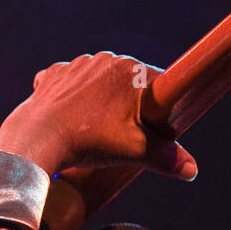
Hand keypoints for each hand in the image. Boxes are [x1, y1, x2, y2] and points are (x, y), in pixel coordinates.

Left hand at [0, 52, 196, 180]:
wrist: (38, 138)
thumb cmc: (89, 141)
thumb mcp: (134, 151)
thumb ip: (165, 158)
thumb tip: (192, 170)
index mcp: (132, 70)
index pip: (160, 86)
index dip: (160, 110)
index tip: (153, 129)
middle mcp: (106, 59)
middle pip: (128, 84)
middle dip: (129, 107)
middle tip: (121, 135)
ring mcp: (77, 65)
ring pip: (98, 84)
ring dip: (100, 102)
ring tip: (93, 129)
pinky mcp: (53, 75)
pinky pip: (69, 84)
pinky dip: (71, 100)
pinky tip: (69, 118)